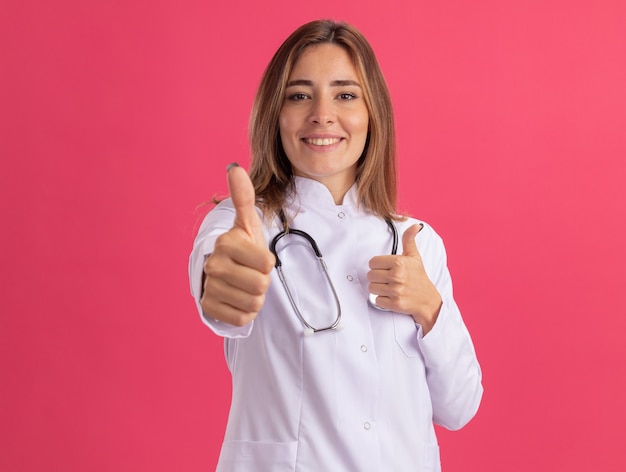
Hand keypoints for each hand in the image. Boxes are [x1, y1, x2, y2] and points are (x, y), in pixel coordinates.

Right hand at [200, 164, 274, 326]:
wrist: (223, 274)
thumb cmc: (241, 248)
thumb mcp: (247, 224)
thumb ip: (244, 197)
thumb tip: (234, 167)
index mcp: (226, 243)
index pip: (267, 264)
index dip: (267, 263)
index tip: (256, 257)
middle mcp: (213, 265)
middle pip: (261, 285)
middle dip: (262, 282)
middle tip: (251, 274)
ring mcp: (209, 288)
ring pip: (253, 304)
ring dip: (255, 298)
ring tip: (244, 286)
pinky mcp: (209, 309)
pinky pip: (242, 318)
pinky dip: (245, 313)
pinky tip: (236, 299)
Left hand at [367, 224, 441, 333]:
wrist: (428, 300)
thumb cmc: (419, 277)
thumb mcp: (415, 257)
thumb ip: (409, 240)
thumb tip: (415, 226)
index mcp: (399, 262)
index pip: (372, 262)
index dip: (377, 266)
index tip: (385, 268)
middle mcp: (397, 276)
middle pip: (370, 275)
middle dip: (377, 277)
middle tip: (387, 278)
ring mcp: (395, 291)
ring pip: (371, 288)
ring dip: (378, 288)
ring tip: (388, 287)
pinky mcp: (394, 304)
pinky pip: (377, 300)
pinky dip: (382, 300)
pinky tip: (390, 296)